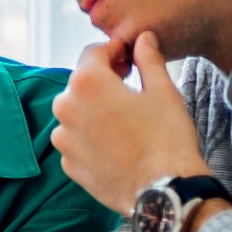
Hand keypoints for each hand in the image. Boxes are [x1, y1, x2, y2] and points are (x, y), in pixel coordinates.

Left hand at [51, 32, 210, 213]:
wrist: (165, 192)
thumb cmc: (167, 139)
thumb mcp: (163, 91)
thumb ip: (148, 59)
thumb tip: (143, 38)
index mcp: (86, 83)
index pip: (94, 53)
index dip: (114, 51)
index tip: (130, 57)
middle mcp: (65, 108)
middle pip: (82, 82)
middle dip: (104, 80)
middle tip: (132, 87)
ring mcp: (63, 139)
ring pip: (76, 112)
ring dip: (95, 110)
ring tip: (126, 120)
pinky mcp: (68, 163)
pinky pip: (76, 139)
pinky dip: (91, 136)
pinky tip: (117, 144)